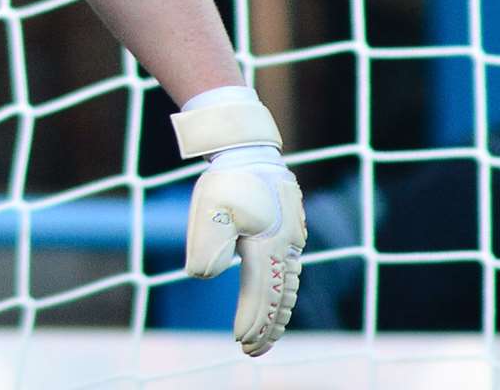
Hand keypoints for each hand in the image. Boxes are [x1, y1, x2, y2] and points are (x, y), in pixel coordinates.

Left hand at [169, 90, 305, 356]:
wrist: (248, 148)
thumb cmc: (225, 181)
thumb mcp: (208, 213)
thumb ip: (207, 248)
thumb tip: (208, 275)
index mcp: (267, 246)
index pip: (260, 295)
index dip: (252, 322)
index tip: (241, 342)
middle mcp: (285, 246)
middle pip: (280, 297)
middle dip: (267, 326)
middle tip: (254, 350)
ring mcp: (292, 237)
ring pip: (289, 284)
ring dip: (278, 311)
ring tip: (267, 332)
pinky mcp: (291, 228)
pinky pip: (291, 269)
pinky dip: (284, 290)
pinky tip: (279, 297)